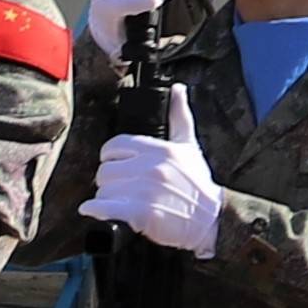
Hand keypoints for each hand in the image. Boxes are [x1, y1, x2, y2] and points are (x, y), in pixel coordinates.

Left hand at [92, 92, 227, 254]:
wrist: (212, 218)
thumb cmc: (197, 183)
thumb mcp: (190, 147)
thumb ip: (179, 116)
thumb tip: (177, 88)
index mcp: (159, 149)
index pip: (114, 146)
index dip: (111, 157)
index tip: (118, 166)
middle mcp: (151, 166)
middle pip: (105, 170)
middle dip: (110, 180)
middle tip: (122, 188)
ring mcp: (145, 190)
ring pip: (103, 190)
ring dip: (107, 198)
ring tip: (122, 202)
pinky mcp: (142, 212)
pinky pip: (103, 207)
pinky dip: (95, 210)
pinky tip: (96, 211)